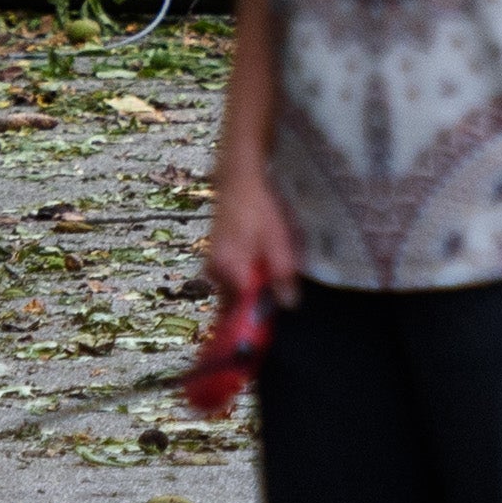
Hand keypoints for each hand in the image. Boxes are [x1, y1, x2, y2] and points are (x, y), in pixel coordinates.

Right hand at [202, 155, 297, 314]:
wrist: (241, 175)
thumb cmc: (261, 207)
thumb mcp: (279, 242)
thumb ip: (282, 277)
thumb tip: (288, 304)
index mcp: (229, 271)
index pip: (241, 313)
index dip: (257, 322)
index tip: (271, 327)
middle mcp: (215, 271)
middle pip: (236, 303)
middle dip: (257, 302)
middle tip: (280, 293)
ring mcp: (213, 261)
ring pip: (236, 287)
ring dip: (254, 286)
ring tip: (275, 267)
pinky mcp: (216, 252)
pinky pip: (233, 274)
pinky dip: (248, 272)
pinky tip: (264, 256)